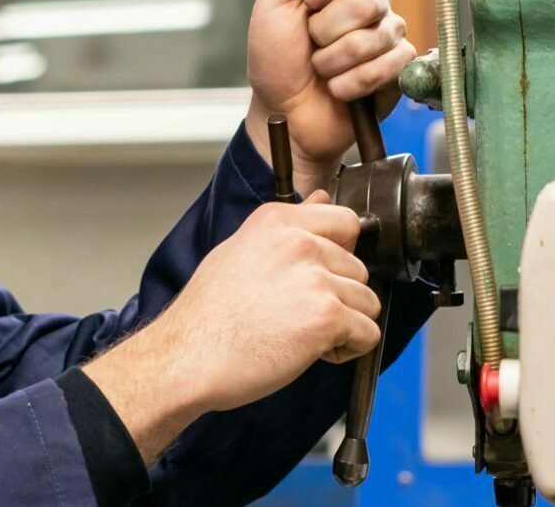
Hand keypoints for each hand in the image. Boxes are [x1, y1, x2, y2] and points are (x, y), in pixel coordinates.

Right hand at [81, 191, 384, 462]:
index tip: (320, 276)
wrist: (186, 357)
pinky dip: (348, 349)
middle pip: (359, 267)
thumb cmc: (206, 315)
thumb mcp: (241, 250)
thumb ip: (288, 228)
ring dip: (345, 324)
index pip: (345, 220)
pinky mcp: (326, 315)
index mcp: (277, 221)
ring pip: (368, 301)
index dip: (341, 253)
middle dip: (339, 296)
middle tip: (297, 316)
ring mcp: (315, 278)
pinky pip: (368, 332)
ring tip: (302, 335)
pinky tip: (312, 352)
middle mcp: (299, 242)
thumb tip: (322, 197)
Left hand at [245, 0, 413, 191]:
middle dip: (326, 29)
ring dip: (333, 61)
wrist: (284, 113)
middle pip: (369, 0)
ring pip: (374, 38)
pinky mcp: (397, 71)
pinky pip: (387, 68)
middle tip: (311, 43)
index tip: (310, 2)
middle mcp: (373, 3)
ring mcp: (388, 37)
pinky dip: (350, 83)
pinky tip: (339, 88)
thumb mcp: (272, 6)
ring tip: (321, 69)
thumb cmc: (276, 60)